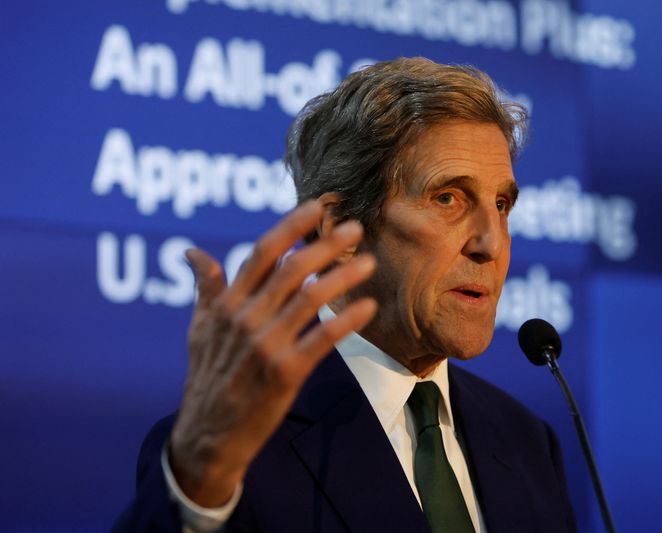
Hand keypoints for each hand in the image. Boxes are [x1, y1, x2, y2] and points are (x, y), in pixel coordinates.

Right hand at [168, 200, 376, 506]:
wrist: (210, 435)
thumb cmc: (208, 378)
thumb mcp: (199, 330)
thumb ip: (206, 289)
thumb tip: (192, 252)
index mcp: (227, 304)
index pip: (262, 253)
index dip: (292, 226)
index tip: (319, 206)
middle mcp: (246, 319)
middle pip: (293, 269)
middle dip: (326, 244)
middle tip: (356, 227)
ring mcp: (266, 345)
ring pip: (311, 298)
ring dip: (344, 276)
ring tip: (368, 262)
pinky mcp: (285, 373)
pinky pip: (322, 338)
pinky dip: (347, 319)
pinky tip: (368, 306)